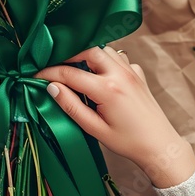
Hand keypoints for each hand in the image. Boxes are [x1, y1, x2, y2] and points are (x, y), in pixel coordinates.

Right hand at [35, 47, 194, 187]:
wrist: (159, 145)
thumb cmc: (127, 142)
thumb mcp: (94, 129)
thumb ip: (71, 106)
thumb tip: (51, 88)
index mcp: (107, 89)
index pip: (69, 73)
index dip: (48, 73)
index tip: (35, 75)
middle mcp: (120, 74)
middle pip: (87, 50)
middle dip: (68, 55)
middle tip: (54, 66)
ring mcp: (131, 71)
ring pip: (104, 50)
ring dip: (87, 55)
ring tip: (74, 68)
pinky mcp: (138, 73)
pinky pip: (118, 57)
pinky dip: (105, 60)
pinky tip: (99, 74)